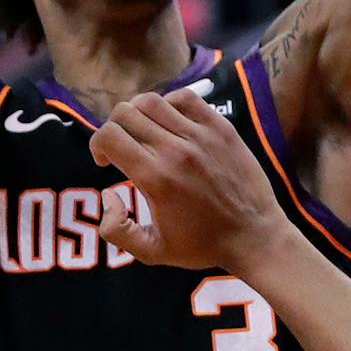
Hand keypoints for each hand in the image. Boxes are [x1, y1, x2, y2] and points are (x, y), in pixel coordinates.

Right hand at [88, 91, 296, 270]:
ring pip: (151, 101)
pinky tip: (169, 124)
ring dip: (136, 113)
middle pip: (125, 113)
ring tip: (143, 133)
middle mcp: (175, 150)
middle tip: (121, 148)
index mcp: (155, 178)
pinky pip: (184, 98)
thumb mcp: (152, 251)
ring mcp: (200, 134)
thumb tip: (108, 195)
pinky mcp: (220, 126)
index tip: (105, 162)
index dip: (96, 145)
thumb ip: (116, 229)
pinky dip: (168, 104)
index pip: (109, 136)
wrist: (254, 235)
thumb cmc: (202, 245)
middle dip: (113, 128)